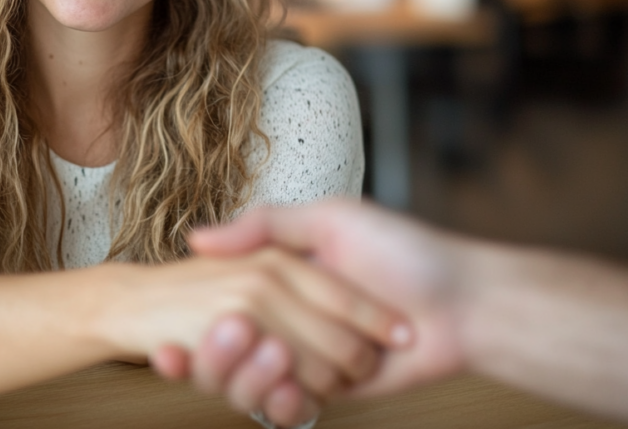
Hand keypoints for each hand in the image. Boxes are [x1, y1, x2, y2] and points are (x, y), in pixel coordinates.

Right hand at [122, 246, 406, 423]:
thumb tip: (197, 237)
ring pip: (252, 382)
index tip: (161, 334)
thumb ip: (265, 225)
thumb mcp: (330, 220)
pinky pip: (291, 407)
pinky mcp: (332, 392)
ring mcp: (309, 357)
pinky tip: (282, 389)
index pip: (220, 302)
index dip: (191, 320)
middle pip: (228, 350)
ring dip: (241, 376)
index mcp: (281, 278)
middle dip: (211, 353)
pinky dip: (279, 402)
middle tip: (192, 347)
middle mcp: (289, 319)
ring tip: (253, 352)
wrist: (466, 304)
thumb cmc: (403, 252)